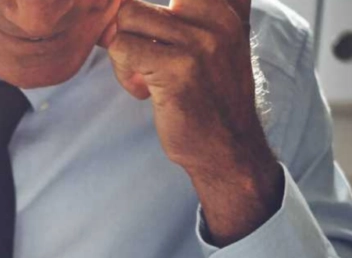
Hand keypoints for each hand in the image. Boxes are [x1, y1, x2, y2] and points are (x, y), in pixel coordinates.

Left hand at [100, 0, 282, 242]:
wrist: (229, 148)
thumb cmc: (213, 95)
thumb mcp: (222, 40)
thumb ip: (209, 8)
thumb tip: (149, 2)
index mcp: (227, 7)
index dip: (145, 14)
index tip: (153, 42)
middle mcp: (219, 18)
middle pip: (136, 3)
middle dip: (128, 31)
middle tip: (142, 59)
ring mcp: (200, 43)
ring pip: (126, 19)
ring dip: (123, 53)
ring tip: (146, 77)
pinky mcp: (179, 69)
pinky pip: (122, 48)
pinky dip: (123, 72)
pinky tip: (145, 91)